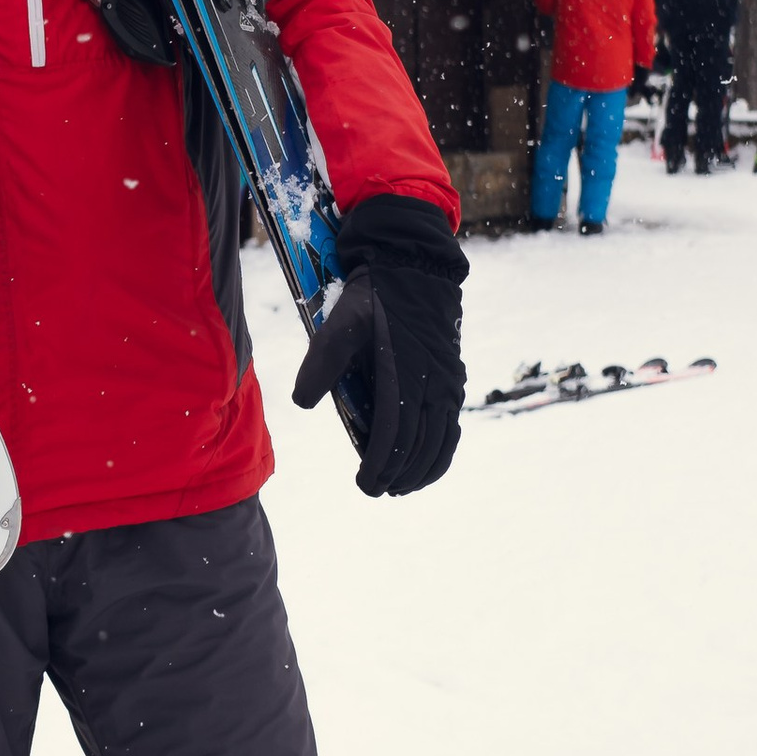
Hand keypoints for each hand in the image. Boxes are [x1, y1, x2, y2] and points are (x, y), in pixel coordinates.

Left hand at [291, 194, 468, 497]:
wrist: (415, 265)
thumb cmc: (374, 294)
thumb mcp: (341, 321)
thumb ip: (322, 361)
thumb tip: (302, 403)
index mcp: (405, 373)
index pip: (395, 435)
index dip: (380, 466)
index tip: (366, 485)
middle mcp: (433, 383)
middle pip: (420, 445)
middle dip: (399, 474)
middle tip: (378, 490)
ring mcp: (448, 381)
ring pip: (442, 440)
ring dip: (423, 469)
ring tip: (402, 486)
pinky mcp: (453, 377)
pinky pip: (453, 425)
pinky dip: (443, 451)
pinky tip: (429, 463)